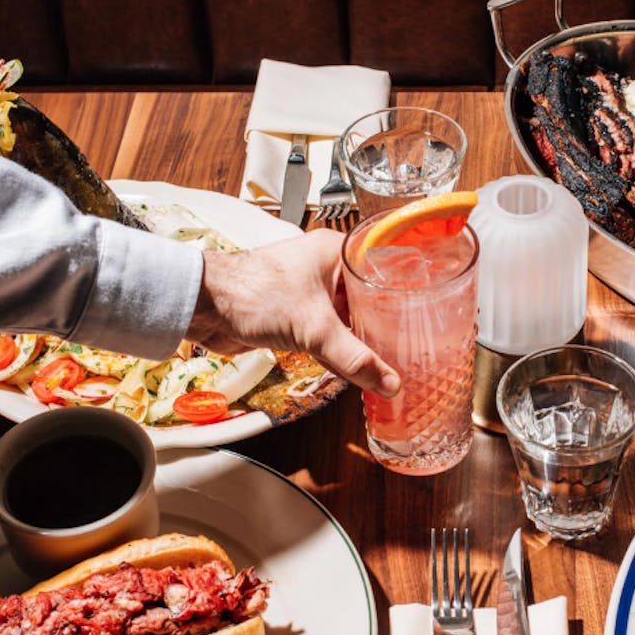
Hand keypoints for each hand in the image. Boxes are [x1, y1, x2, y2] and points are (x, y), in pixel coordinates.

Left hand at [186, 229, 400, 396]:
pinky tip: (358, 366)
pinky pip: (328, 332)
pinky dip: (341, 348)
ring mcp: (310, 291)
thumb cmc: (252, 293)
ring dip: (363, 339)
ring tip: (393, 359)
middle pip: (370, 296)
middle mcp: (326, 268)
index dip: (408, 288)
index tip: (431, 309)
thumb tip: (388, 382)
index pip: (386, 265)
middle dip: (387, 322)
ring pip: (349, 317)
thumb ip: (354, 358)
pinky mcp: (296, 314)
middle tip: (417, 343)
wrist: (203, 307)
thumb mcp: (314, 328)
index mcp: (337, 252)